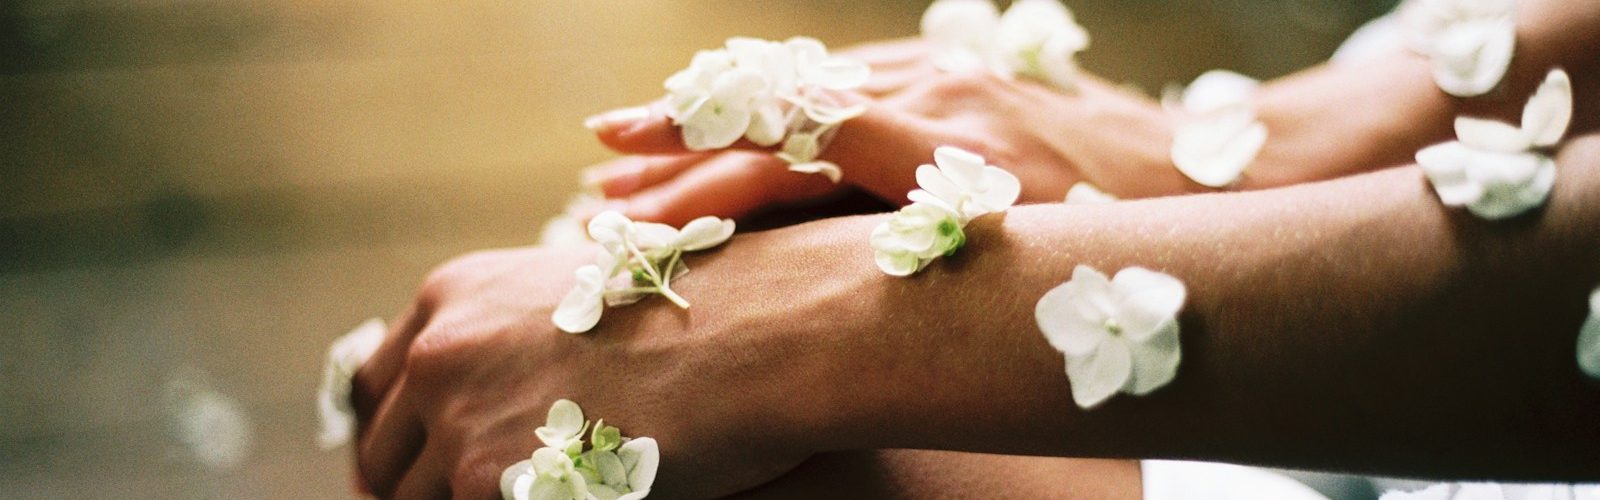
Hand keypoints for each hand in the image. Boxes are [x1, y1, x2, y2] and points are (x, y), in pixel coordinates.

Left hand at [348, 217, 885, 498]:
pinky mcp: (488, 482)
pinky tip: (567, 499)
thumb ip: (515, 345)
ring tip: (530, 495)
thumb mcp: (583, 302)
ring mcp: (456, 419)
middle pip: (381, 456)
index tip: (414, 472)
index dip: (393, 440)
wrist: (754, 335)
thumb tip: (496, 405)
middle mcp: (438, 350)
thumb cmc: (701, 319)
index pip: (375, 389)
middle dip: (412, 489)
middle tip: (466, 499)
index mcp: (453, 297)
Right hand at [580, 39, 1188, 226]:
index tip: (628, 201)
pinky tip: (722, 113)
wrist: (1204, 168)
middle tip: (596, 186)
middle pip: (779, 117)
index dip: (706, 173)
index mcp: (949, 149)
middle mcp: (934, 95)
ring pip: (798, 88)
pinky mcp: (950, 65)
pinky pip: (843, 74)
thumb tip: (820, 287)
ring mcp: (941, 71)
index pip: (797, 152)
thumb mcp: (1035, 265)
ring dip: (710, 120)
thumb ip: (932, 262)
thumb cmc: (1125, 239)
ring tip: (627, 145)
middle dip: (679, 153)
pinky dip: (772, 97)